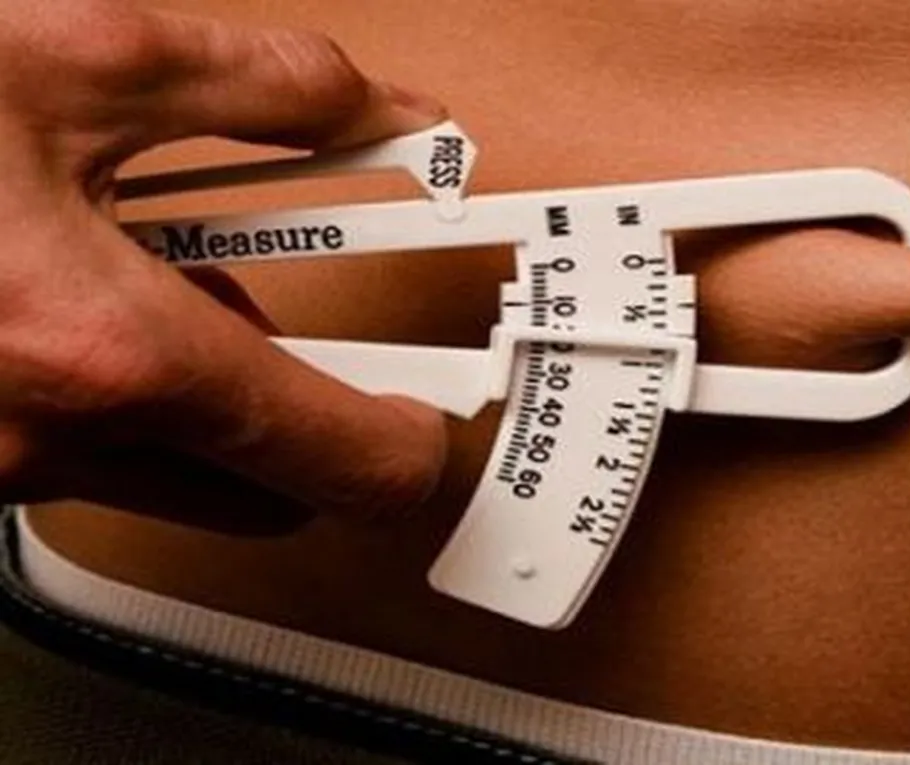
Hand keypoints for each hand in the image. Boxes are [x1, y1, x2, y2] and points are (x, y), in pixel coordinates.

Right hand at [0, 1, 448, 530]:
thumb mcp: (70, 61)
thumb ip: (257, 84)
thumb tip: (368, 102)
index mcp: (114, 355)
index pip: (350, 459)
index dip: (416, 430)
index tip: (442, 387)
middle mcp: (56, 442)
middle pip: (271, 481)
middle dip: (305, 399)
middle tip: (307, 302)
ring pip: (175, 465)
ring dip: (205, 381)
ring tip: (163, 257)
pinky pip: (89, 446)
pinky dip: (120, 381)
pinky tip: (74, 283)